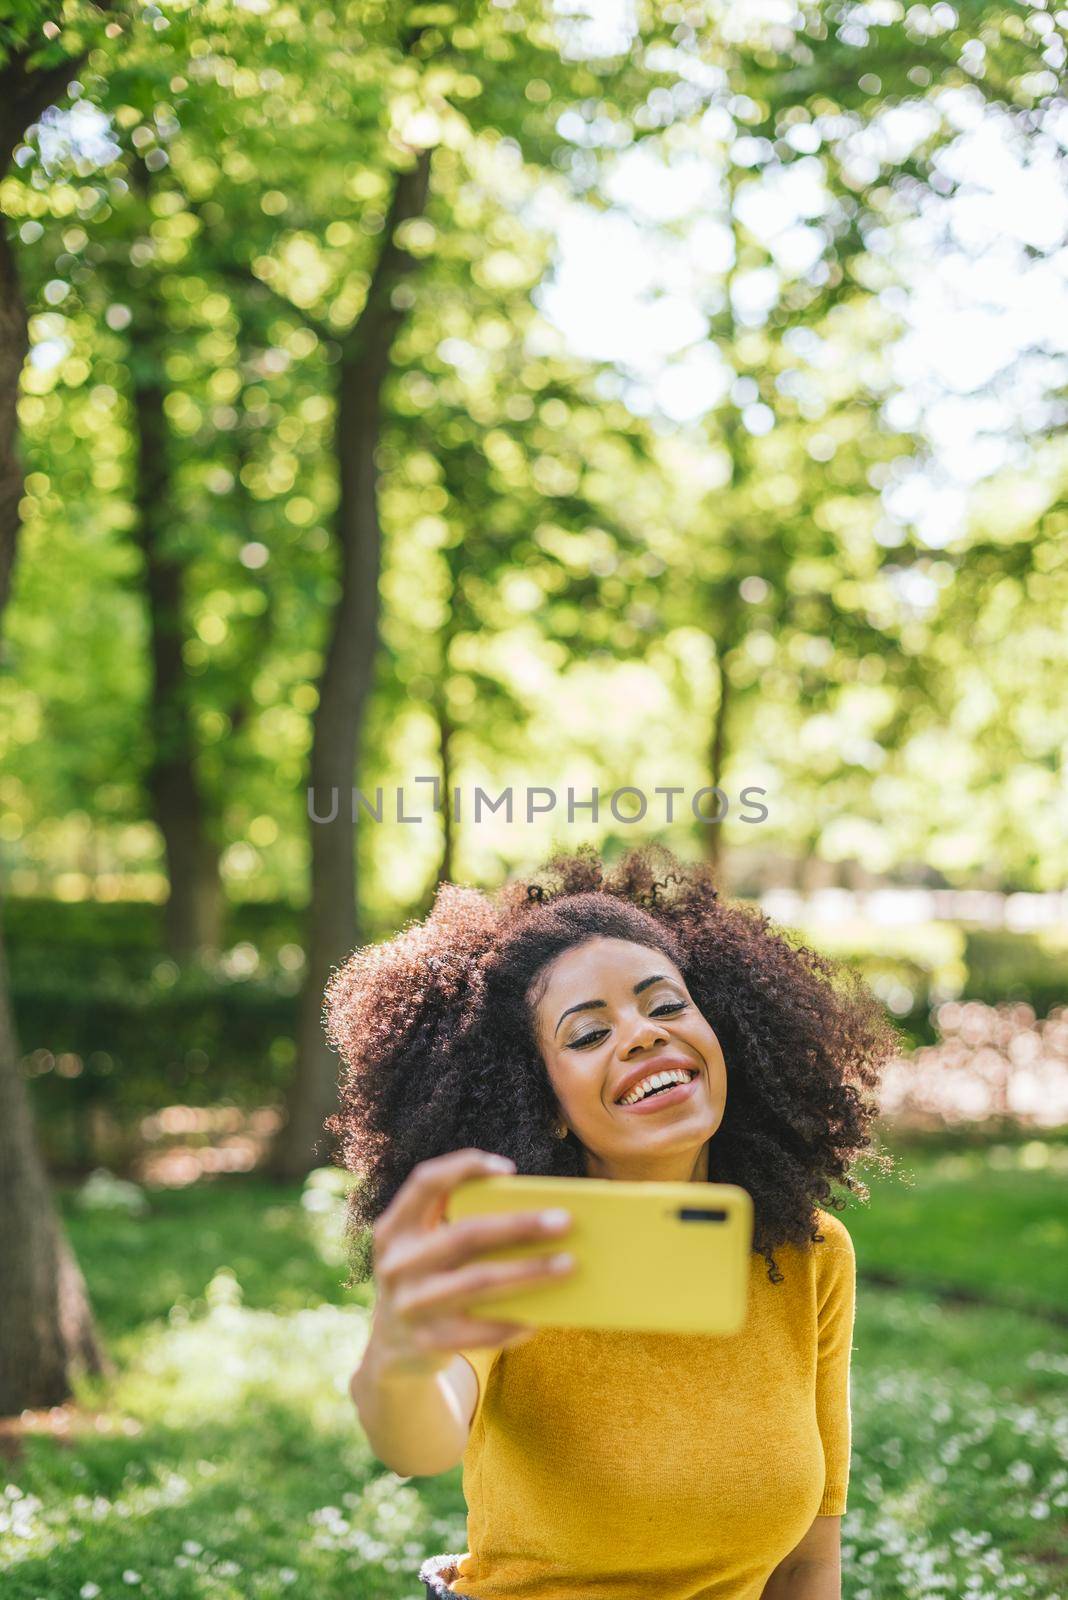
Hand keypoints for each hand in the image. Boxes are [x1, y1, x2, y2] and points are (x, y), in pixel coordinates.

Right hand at [367, 1147, 573, 1374]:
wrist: (392, 1347)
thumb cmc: (428, 1277)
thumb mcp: (424, 1245)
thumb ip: (457, 1221)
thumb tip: (536, 1212)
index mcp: (395, 1227)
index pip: (425, 1182)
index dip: (464, 1168)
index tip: (508, 1169)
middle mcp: (396, 1263)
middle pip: (465, 1235)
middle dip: (519, 1225)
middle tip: (565, 1221)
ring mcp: (410, 1305)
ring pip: (480, 1282)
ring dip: (530, 1272)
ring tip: (568, 1264)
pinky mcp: (428, 1342)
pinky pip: (481, 1331)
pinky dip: (514, 1321)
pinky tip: (542, 1316)